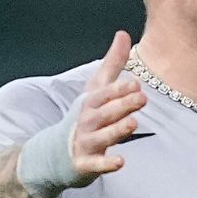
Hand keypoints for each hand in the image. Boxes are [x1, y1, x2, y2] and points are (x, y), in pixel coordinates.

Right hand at [68, 31, 146, 184]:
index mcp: (91, 102)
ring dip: (116, 130)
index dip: (119, 89)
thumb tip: (123, 33)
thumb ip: (113, 63)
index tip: (136, 83)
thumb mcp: (96, 88)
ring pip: (102, 136)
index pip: (105, 93)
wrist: (54, 152)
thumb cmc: (85, 116)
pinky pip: (96, 164)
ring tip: (133, 123)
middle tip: (142, 98)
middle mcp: (87, 121)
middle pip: (105, 112)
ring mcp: (85, 142)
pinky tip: (121, 162)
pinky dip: (107, 164)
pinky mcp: (85, 163)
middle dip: (122, 105)